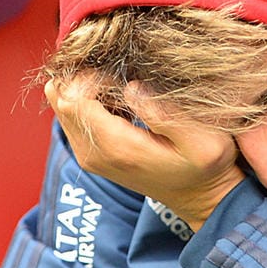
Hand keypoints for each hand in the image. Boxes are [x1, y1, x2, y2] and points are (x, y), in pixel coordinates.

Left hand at [44, 75, 243, 229]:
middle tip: (115, 70)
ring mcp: (88, 155)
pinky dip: (85, 98)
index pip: (74, 97)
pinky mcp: (90, 153)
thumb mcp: (204, 142)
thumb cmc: (206, 167)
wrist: (200, 197)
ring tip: (116, 82)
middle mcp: (93, 153)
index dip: (91, 75)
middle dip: (81, 76)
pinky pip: (71, 116)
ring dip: (82, 86)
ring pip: (61, 105)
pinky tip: (115, 97)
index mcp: (117, 147)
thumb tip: (130, 87)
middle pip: (60, 98)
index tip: (120, 71)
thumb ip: (166, 113)